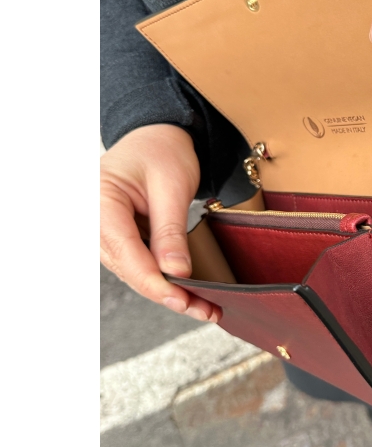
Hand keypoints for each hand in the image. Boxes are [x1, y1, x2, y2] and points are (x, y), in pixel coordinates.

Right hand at [100, 124, 220, 322]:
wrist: (157, 136)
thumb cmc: (162, 151)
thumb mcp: (172, 186)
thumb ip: (170, 230)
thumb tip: (176, 273)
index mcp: (98, 201)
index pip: (126, 253)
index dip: (155, 282)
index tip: (184, 300)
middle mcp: (92, 220)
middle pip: (129, 269)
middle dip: (167, 293)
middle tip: (206, 310)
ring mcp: (102, 232)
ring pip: (133, 273)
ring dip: (167, 291)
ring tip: (205, 306)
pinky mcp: (117, 239)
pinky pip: (138, 265)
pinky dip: (163, 279)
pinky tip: (189, 291)